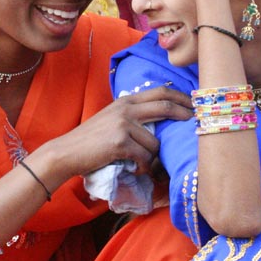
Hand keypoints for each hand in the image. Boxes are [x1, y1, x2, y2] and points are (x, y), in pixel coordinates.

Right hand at [47, 86, 191, 179]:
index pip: (161, 92)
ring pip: (155, 142)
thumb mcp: (112, 119)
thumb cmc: (90, 140)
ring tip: (141, 164)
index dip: (181, 97)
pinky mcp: (120, 142)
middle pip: (165, 106)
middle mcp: (126, 108)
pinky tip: (133, 169)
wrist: (66, 152)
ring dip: (153, 158)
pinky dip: (142, 168)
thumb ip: (132, 115)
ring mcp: (123, 124)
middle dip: (184, 115)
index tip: (194, 105)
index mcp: (125, 100)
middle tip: (195, 123)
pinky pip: (144, 157)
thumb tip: (160, 120)